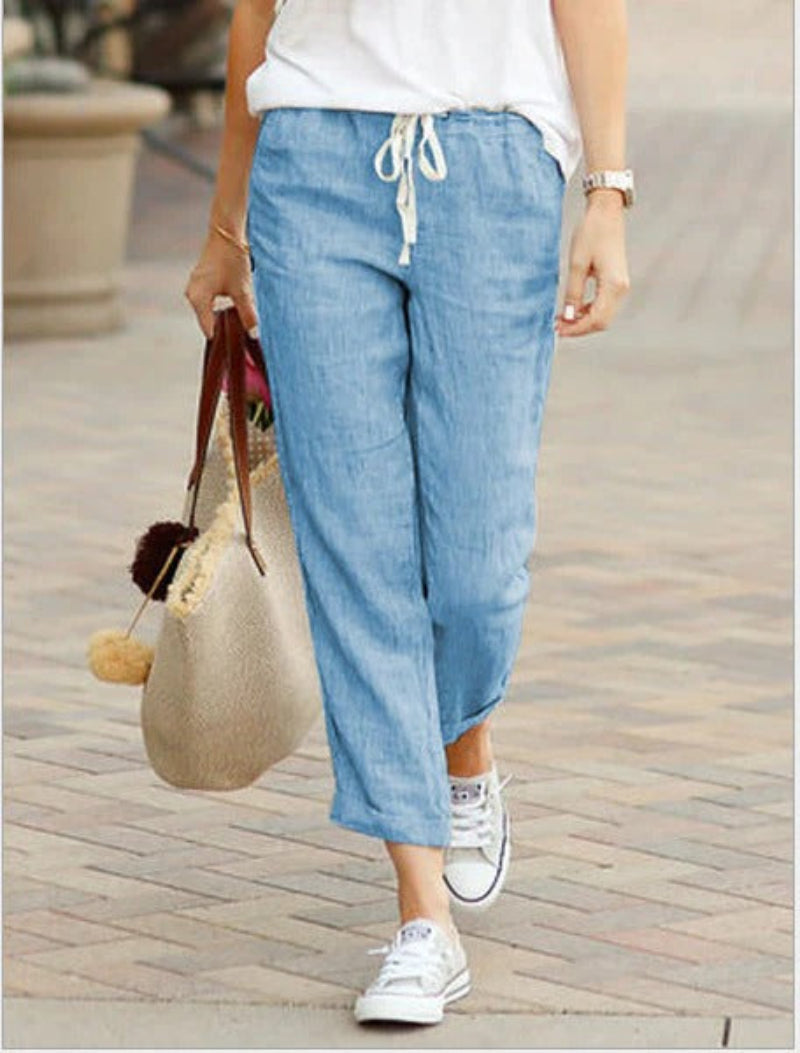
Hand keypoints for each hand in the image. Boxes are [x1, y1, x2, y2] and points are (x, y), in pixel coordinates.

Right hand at [184, 224, 258, 339]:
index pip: (209, 330)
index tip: (236, 346)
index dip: (223, 339)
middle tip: (242, 336)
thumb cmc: (232, 258)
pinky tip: (233, 308)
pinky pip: (210, 301)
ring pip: (210, 311)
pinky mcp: (202, 281)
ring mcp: (195, 287)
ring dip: (224, 317)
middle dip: (225, 328)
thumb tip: (254, 335)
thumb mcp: (242, 290)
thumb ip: (247, 314)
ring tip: (239, 322)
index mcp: (198, 299)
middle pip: (209, 321)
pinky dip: (221, 306)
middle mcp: (192, 294)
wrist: (226, 232)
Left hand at [555, 190, 629, 336]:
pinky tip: (573, 309)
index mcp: (613, 285)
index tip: (558, 330)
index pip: (596, 319)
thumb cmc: (591, 233)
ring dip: (583, 320)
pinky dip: (589, 310)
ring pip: (603, 315)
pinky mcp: (616, 282)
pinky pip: (604, 304)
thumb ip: (573, 293)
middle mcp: (621, 288)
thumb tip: (568, 316)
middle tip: (557, 327)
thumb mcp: (576, 264)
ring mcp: (621, 286)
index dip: (576, 328)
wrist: (606, 213)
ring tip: (562, 318)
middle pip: (602, 321)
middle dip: (579, 327)